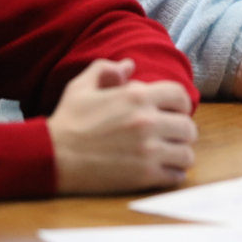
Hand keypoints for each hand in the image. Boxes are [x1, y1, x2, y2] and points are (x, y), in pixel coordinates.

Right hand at [48, 59, 196, 194]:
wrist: (53, 156)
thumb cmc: (67, 120)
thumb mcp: (81, 87)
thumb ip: (106, 70)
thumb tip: (129, 65)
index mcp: (136, 96)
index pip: (180, 95)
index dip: (180, 104)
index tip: (173, 112)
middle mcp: (148, 121)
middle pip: (188, 127)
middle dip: (181, 131)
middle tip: (170, 136)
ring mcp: (148, 150)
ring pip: (187, 153)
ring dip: (179, 153)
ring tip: (168, 154)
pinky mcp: (144, 175)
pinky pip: (176, 176)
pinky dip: (172, 174)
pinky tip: (160, 171)